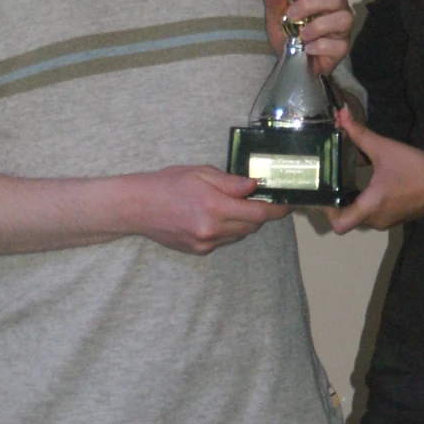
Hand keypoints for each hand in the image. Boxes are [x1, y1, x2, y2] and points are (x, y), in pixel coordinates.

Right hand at [132, 164, 287, 253]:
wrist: (137, 207)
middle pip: (252, 226)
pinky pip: (224, 241)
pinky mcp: (199, 251)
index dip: (276, 210)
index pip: (258, 213)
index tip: (286, 204)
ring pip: (239, 235)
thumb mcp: (200, 173)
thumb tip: (254, 186)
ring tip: (233, 206)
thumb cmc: (167, 184)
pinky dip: (228, 230)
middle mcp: (212, 229)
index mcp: (215, 206)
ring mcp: (205, 243)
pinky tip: (215, 217)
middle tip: (260, 200)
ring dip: (244, 222)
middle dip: (261, 214)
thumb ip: (230, 182)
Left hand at [259, 0, 352, 74]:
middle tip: (292, 14)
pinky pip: (340, 45)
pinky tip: (308, 48)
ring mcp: (342, 29)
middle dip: (312, 4)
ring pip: (344, 19)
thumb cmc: (288, 31)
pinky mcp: (341, 49)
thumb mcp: (276, 14)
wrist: (289, 60)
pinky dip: (321, 46)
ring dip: (319, 25)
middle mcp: (339, 9)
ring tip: (302, 34)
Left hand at [328, 107, 423, 232]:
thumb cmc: (416, 168)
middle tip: (327, 181)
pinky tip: (362, 183)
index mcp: (370, 206)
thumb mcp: (385, 148)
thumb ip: (359, 133)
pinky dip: (364, 202)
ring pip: (358, 216)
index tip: (323, 191)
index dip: (326, 211)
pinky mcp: (394, 218)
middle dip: (335, 202)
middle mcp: (375, 220)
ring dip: (350, 201)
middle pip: (345, 218)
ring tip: (341, 179)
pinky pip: (371, 214)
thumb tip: (340, 114)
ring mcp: (385, 221)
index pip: (338, 224)